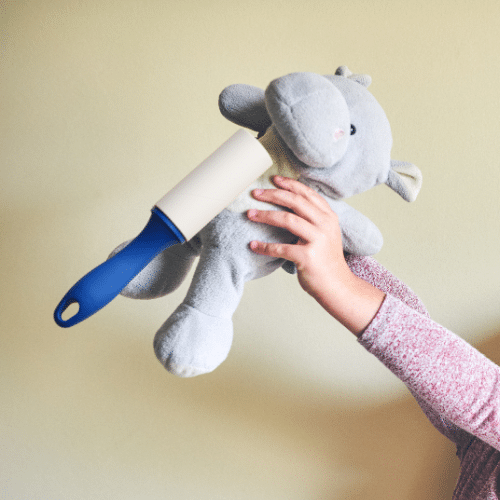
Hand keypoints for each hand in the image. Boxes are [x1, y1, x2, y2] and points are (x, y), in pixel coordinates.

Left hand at [247, 175, 347, 300]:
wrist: (337, 286)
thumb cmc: (326, 260)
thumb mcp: (326, 233)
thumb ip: (313, 218)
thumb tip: (290, 202)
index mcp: (329, 217)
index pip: (307, 193)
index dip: (290, 184)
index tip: (274, 180)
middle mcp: (325, 225)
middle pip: (295, 201)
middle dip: (273, 194)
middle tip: (255, 193)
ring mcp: (317, 241)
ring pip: (287, 219)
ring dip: (265, 215)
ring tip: (250, 214)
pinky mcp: (307, 258)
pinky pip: (280, 248)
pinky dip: (264, 246)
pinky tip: (253, 245)